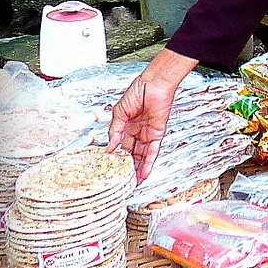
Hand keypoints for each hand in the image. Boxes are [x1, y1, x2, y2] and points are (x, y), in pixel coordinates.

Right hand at [106, 47, 196, 181]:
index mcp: (128, 125)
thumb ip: (115, 130)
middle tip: (124, 181)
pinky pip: (153, 151)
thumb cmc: (137, 91)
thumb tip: (109, 148)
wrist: (154, 84)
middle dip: (129, 167)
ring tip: (133, 183)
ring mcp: (149, 133)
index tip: (113, 169)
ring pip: (143, 155)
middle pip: (133, 153)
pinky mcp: (158, 133)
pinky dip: (149, 163)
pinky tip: (144, 174)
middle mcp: (139, 131)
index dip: (118, 158)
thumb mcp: (119, 112)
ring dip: (139, 169)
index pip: (122, 146)